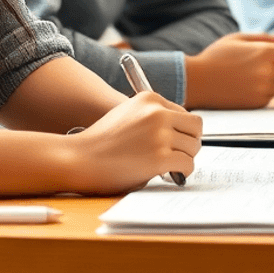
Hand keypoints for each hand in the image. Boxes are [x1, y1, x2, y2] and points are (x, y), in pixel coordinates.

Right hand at [63, 92, 201, 193]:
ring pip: (193, 146)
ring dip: (186, 158)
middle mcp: (158, 113)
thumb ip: (152, 117)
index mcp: (150, 98)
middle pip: (195, 127)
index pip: (185, 113)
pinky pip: (187, 163)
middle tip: (182, 154)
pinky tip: (174, 173)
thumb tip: (180, 132)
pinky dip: (183, 171)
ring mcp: (159, 135)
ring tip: (173, 165)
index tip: (178, 141)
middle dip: (191, 142)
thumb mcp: (127, 114)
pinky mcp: (159, 157)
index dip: (183, 130)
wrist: (78, 159)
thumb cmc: (100, 141)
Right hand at [184, 34, 273, 108]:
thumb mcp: (237, 38)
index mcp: (263, 53)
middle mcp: (266, 72)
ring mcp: (262, 89)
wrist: (197, 81)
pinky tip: (251, 86)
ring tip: (257, 75)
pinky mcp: (255, 103)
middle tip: (267, 64)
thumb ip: (261, 38)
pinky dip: (266, 91)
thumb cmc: (216, 57)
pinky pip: (270, 97)